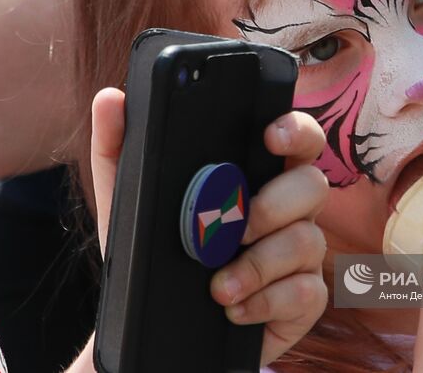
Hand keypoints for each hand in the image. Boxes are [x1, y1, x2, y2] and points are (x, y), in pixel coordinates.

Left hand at [88, 88, 329, 366]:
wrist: (154, 323)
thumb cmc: (154, 249)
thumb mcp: (127, 200)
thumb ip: (118, 147)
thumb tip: (109, 99)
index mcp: (255, 174)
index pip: (296, 138)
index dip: (296, 130)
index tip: (270, 135)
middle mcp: (287, 209)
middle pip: (313, 186)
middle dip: (275, 205)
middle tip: (236, 227)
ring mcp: (300, 255)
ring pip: (307, 242)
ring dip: (259, 264)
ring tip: (218, 284)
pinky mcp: (302, 300)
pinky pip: (305, 294)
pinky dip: (265, 302)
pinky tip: (233, 307)